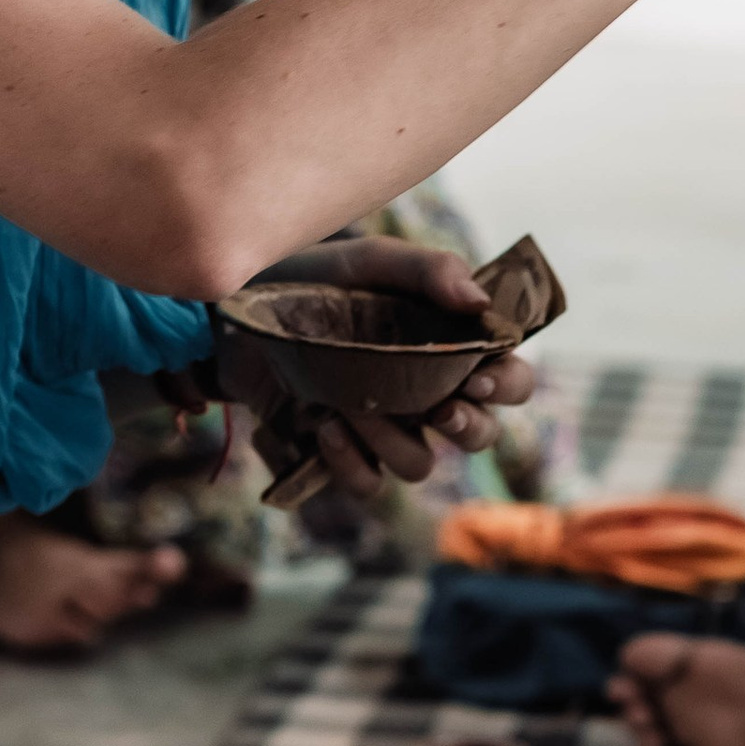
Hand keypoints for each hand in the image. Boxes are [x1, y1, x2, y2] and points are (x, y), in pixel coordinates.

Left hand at [231, 238, 534, 494]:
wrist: (236, 310)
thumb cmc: (315, 280)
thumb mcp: (371, 262)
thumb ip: (429, 271)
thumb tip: (478, 302)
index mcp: (447, 351)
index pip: (509, 380)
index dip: (508, 387)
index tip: (480, 378)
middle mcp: (424, 396)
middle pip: (479, 436)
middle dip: (468, 429)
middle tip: (440, 409)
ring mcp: (382, 430)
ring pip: (418, 465)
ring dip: (394, 441)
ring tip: (353, 406)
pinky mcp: (337, 454)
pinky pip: (364, 483)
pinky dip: (347, 463)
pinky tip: (323, 427)